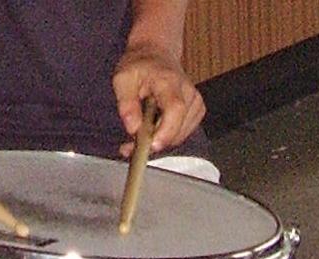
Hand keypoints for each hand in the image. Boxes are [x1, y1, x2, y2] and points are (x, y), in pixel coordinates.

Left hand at [113, 42, 204, 157]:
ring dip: (157, 142)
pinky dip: (165, 138)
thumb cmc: (140, 65)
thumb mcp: (123, 79)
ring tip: (138, 135)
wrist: (156, 53)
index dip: (166, 131)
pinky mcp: (195, 112)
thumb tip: (132, 128)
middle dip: (152, 142)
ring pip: (178, 136)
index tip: (151, 145)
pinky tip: (152, 131)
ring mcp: (195, 103)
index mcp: (169, 82)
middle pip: (177, 128)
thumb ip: (126, 104)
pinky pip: (181, 134)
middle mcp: (188, 92)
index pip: (176, 109)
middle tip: (129, 145)